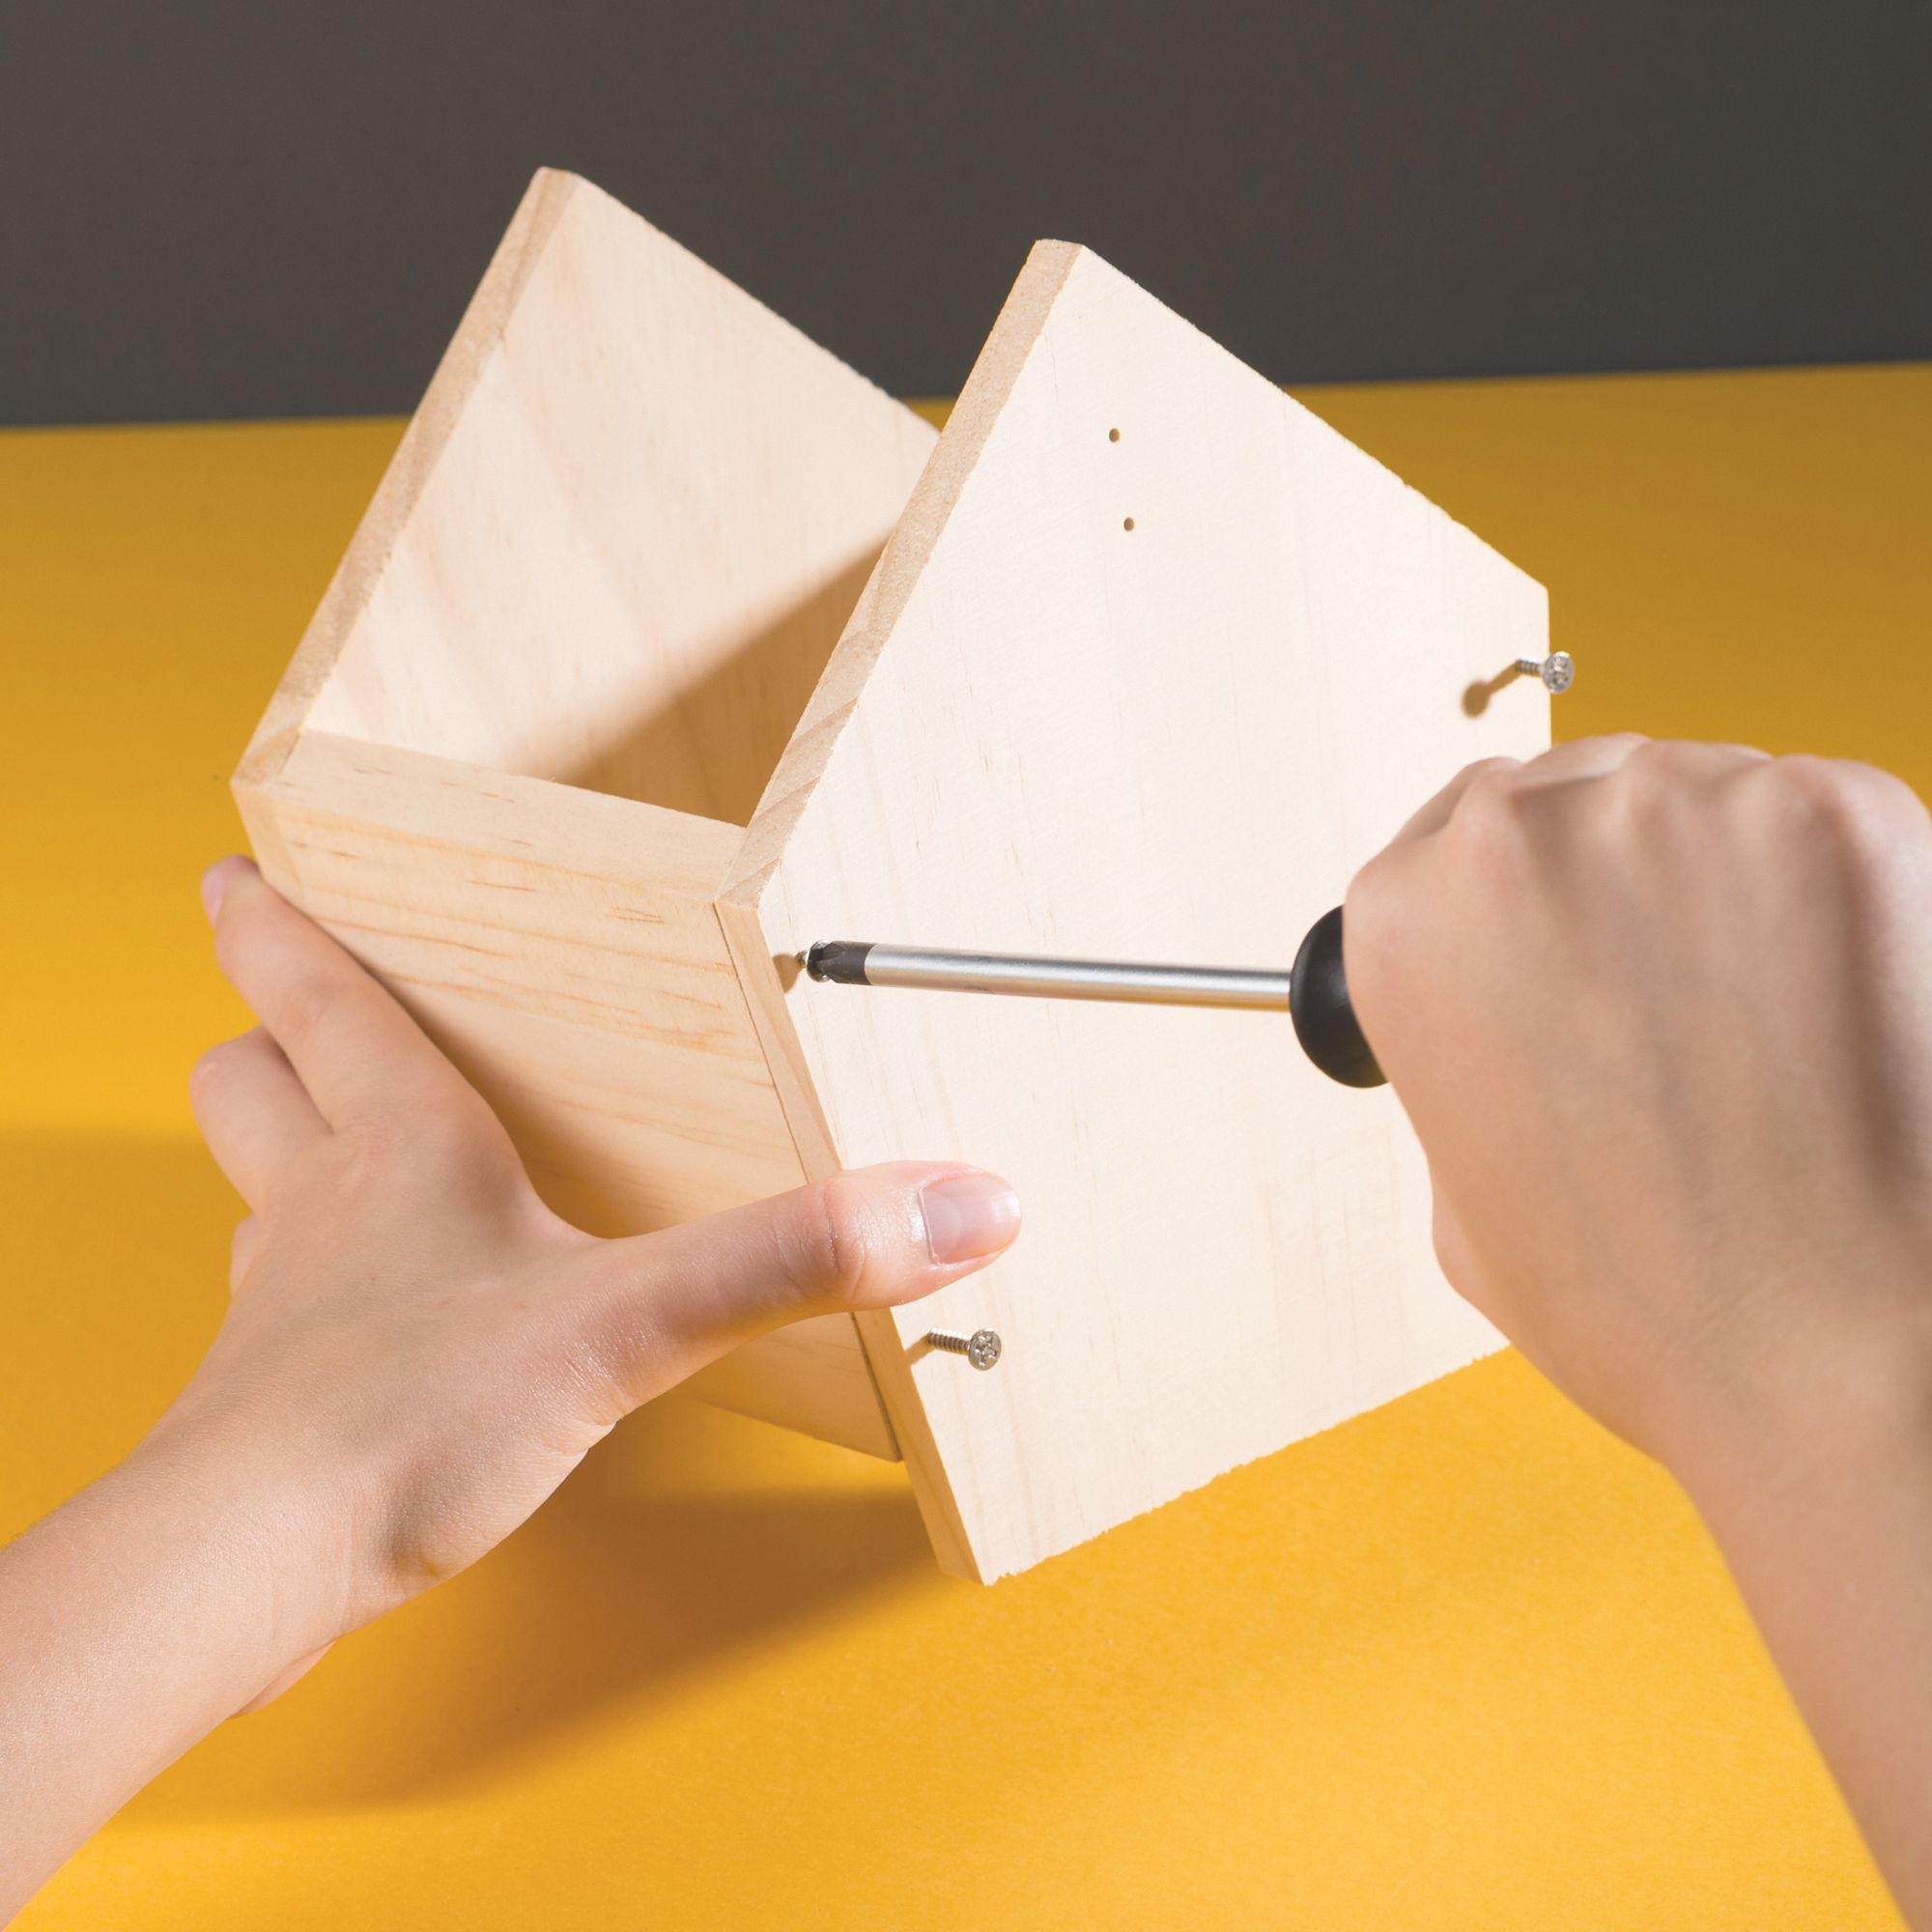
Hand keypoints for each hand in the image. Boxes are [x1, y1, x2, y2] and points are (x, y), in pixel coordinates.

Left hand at [168, 856, 1020, 1691]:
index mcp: (399, 1143)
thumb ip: (792, 1256)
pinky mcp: (279, 1408)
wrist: (250, 1575)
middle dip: (262, 1032)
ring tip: (328, 1145)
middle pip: (250, 1080)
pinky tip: (378, 1329)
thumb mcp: (630, 1317)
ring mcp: (287, 1308)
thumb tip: (959, 1202)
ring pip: (256, 1194)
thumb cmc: (403, 1422)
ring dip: (283, 1158)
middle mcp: (323, 1206)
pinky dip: (315, 1294)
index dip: (273, 928)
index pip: (315, 993)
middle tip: (273, 996)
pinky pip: (284, 1316)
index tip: (240, 871)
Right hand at [1348, 736, 1931, 1471]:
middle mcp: (1526, 841)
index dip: (1520, 890)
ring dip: (1727, 876)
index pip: (1455, 830)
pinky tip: (1838, 998)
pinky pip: (1818, 817)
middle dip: (1620, 875)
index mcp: (1411, 919)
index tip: (1560, 930)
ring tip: (1765, 1017)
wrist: (1845, 1354)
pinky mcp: (1837, 815)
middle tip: (1672, 989)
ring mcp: (1687, 809)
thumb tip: (1515, 1003)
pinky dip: (1835, 890)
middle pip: (1576, 792)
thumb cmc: (1653, 1305)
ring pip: (1701, 794)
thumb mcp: (1465, 1191)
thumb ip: (1465, 1052)